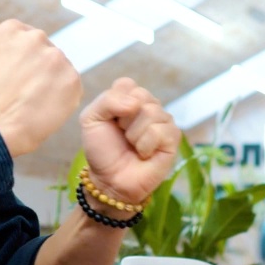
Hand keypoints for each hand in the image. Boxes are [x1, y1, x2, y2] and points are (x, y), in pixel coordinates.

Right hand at [0, 19, 81, 156]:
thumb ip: (3, 49)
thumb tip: (16, 53)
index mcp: (12, 29)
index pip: (27, 38)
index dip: (25, 59)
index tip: (20, 74)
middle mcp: (36, 37)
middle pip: (45, 51)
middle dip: (41, 68)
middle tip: (28, 91)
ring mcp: (56, 57)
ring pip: (60, 68)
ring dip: (53, 82)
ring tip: (35, 103)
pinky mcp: (72, 78)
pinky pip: (71, 86)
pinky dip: (63, 98)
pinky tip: (46, 109)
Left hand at [79, 78, 179, 203]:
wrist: (110, 180)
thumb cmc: (102, 150)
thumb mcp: (91, 119)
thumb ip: (107, 101)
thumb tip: (135, 103)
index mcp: (130, 98)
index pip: (127, 84)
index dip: (115, 103)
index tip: (111, 121)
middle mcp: (149, 106)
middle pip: (141, 96)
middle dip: (124, 119)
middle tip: (122, 135)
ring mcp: (163, 121)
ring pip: (151, 112)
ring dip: (134, 134)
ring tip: (132, 146)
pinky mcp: (173, 138)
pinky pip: (160, 131)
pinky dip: (145, 145)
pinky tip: (144, 154)